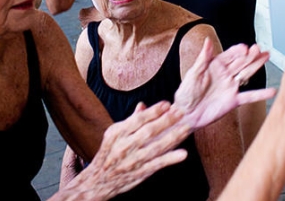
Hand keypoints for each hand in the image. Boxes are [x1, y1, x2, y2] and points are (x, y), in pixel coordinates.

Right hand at [63, 101, 189, 199]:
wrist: (98, 180)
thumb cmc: (108, 153)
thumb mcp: (114, 134)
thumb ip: (130, 120)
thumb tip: (143, 105)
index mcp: (118, 134)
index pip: (137, 120)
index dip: (153, 111)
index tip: (166, 104)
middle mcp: (125, 147)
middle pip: (149, 132)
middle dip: (166, 121)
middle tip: (181, 112)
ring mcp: (134, 161)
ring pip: (156, 148)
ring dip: (173, 137)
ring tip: (186, 128)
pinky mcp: (140, 173)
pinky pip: (157, 165)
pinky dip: (170, 159)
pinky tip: (183, 154)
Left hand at [173, 39, 275, 129]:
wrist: (186, 115)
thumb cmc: (185, 94)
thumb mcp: (193, 74)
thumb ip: (202, 58)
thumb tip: (207, 41)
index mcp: (215, 66)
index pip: (229, 55)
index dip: (238, 51)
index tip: (245, 47)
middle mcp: (225, 74)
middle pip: (241, 62)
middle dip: (250, 55)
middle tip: (259, 49)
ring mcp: (230, 87)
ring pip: (246, 74)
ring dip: (256, 65)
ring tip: (266, 56)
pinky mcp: (233, 100)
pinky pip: (249, 96)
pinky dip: (260, 94)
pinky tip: (272, 91)